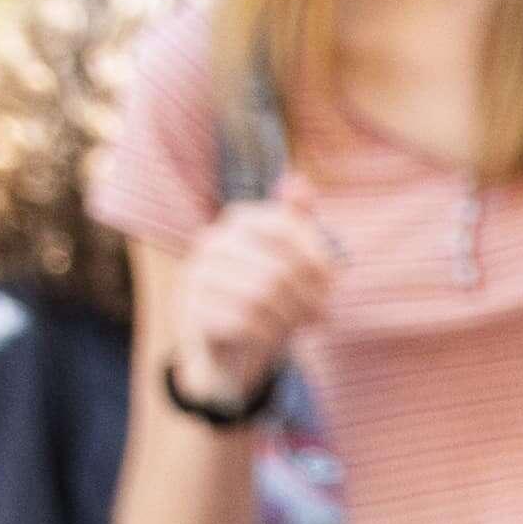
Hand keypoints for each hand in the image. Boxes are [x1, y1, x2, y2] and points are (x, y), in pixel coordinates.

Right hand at [183, 186, 334, 389]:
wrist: (225, 342)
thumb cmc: (266, 292)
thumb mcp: (286, 255)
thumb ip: (296, 220)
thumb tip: (300, 181)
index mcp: (239, 220)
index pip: (285, 228)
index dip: (317, 260)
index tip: (331, 284)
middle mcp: (213, 241)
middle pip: (278, 269)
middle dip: (307, 297)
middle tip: (320, 313)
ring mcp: (197, 275)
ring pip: (260, 297)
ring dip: (288, 318)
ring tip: (295, 325)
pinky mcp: (191, 310)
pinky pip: (242, 323)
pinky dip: (266, 335)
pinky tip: (270, 338)